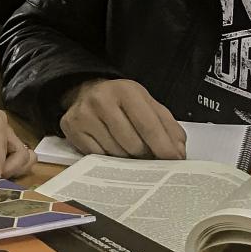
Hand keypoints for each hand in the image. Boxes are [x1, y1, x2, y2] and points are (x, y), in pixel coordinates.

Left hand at [0, 102, 35, 177]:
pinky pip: (19, 163)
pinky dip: (14, 172)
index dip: (0, 160)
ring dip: (16, 171)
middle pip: (21, 152)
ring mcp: (8, 140)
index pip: (2, 141)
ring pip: (25, 159)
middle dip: (11, 168)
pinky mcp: (6, 150)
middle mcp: (6, 129)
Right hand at [59, 78, 185, 158]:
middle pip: (133, 143)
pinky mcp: (72, 128)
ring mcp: (84, 114)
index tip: (174, 161)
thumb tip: (178, 153)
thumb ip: (168, 126)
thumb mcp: (148, 105)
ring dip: (126, 157)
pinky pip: (98, 156)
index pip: (148, 125)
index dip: (163, 146)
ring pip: (116, 153)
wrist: (87, 92)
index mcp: (126, 90)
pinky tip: (109, 146)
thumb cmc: (122, 102)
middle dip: (144, 154)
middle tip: (146, 153)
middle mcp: (102, 99)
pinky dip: (108, 157)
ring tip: (126, 146)